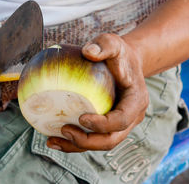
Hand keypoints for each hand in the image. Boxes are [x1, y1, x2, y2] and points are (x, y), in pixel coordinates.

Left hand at [47, 33, 148, 151]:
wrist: (125, 63)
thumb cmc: (119, 53)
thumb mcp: (114, 43)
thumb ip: (104, 45)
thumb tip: (87, 52)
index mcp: (136, 101)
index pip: (122, 120)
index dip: (103, 124)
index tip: (81, 117)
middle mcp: (130, 118)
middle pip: (111, 140)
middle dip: (88, 141)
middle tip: (64, 129)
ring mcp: (119, 125)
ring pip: (100, 144)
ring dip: (77, 146)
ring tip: (52, 140)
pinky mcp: (106, 126)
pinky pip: (91, 138)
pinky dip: (73, 142)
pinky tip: (53, 138)